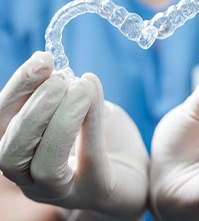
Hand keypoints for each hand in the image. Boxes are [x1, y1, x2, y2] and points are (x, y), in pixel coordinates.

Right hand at [0, 52, 147, 220]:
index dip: (18, 88)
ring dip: (60, 119)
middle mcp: (33, 176)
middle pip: (10, 149)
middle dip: (34, 107)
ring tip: (80, 88)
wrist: (134, 170)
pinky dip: (89, 122)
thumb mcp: (84, 109)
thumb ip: (72, 96)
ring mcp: (63, 189)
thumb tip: (70, 75)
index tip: (42, 60)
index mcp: (24, 150)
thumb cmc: (103, 137)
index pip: (3, 123)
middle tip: (60, 78)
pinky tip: (96, 97)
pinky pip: (88, 157)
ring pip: (43, 163)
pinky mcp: (95, 189)